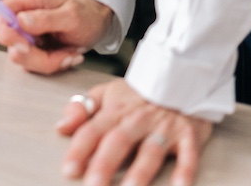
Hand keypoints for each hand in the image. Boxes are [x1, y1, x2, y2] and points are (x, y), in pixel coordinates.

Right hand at [0, 0, 113, 72]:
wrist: (97, 24)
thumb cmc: (86, 15)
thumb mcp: (72, 15)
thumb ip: (45, 18)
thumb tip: (20, 20)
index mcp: (27, 2)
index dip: (3, 31)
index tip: (24, 43)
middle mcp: (22, 17)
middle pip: (7, 41)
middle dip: (31, 53)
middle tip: (55, 52)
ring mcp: (26, 35)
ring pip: (21, 57)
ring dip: (46, 61)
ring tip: (68, 53)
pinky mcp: (33, 50)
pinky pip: (34, 64)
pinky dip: (52, 64)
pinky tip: (67, 56)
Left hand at [58, 79, 212, 185]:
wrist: (181, 75)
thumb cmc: (140, 93)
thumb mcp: (107, 92)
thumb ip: (82, 109)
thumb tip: (61, 127)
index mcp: (115, 110)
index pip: (92, 130)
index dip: (79, 150)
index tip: (69, 169)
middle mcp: (138, 119)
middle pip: (118, 141)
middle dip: (105, 163)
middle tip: (94, 184)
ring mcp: (164, 127)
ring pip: (151, 151)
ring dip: (140, 172)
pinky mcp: (188, 135)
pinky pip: (189, 154)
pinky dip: (185, 170)